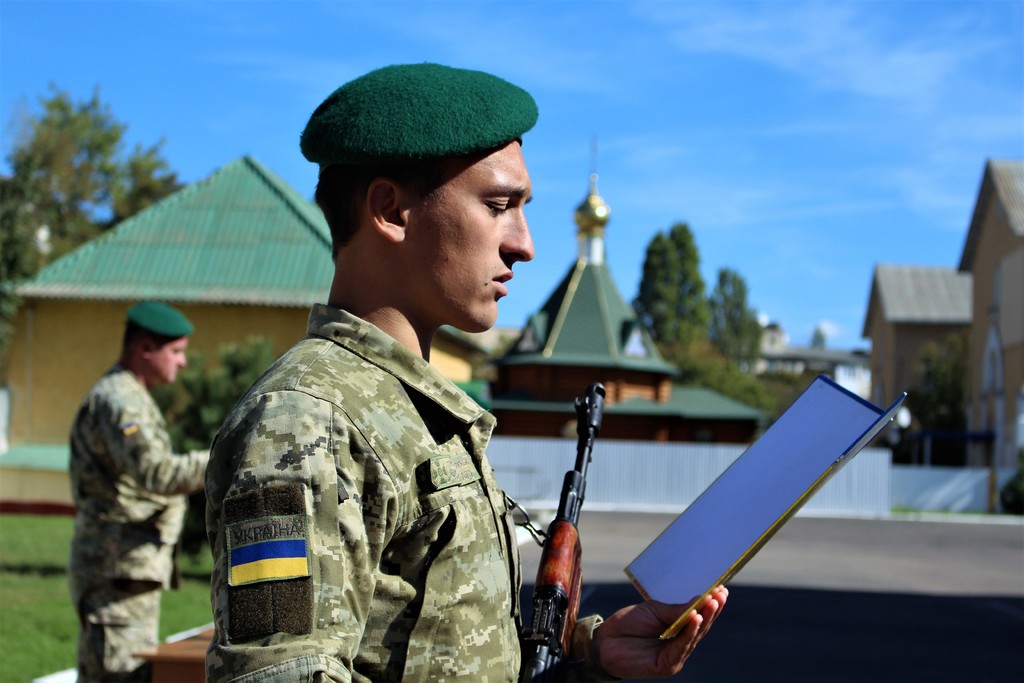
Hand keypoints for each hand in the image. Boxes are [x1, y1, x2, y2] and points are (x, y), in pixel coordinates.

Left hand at [593, 586, 727, 678]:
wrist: (604, 641)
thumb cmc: (629, 624)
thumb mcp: (654, 611)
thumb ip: (676, 610)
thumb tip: (701, 600)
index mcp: (677, 630)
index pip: (698, 617)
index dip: (710, 605)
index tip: (722, 589)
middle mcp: (679, 644)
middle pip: (701, 627)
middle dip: (712, 610)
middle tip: (722, 594)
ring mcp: (675, 656)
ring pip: (694, 637)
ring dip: (704, 618)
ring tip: (712, 602)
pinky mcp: (667, 665)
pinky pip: (681, 647)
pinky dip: (689, 632)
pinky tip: (696, 618)